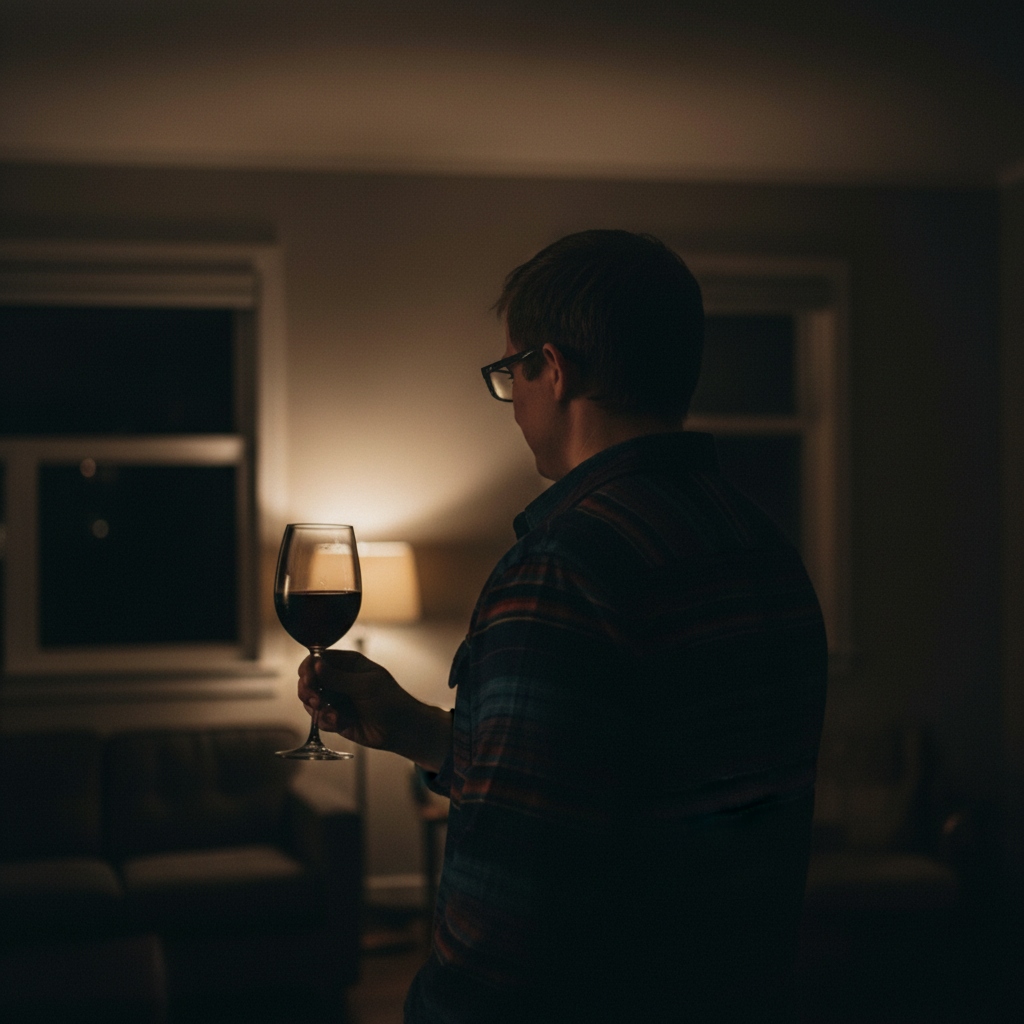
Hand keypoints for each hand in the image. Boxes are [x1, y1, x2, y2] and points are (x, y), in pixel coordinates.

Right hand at [297, 650, 451, 769]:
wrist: (401, 730)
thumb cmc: (391, 701)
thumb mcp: (365, 686)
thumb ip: (338, 677)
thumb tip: (315, 664)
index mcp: (348, 663)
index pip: (319, 659)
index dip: (309, 668)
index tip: (308, 680)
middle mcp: (339, 679)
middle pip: (309, 679)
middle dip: (309, 691)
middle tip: (316, 701)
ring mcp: (336, 698)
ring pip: (311, 700)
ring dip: (317, 709)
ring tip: (333, 715)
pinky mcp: (335, 717)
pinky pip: (319, 718)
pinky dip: (326, 721)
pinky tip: (339, 723)